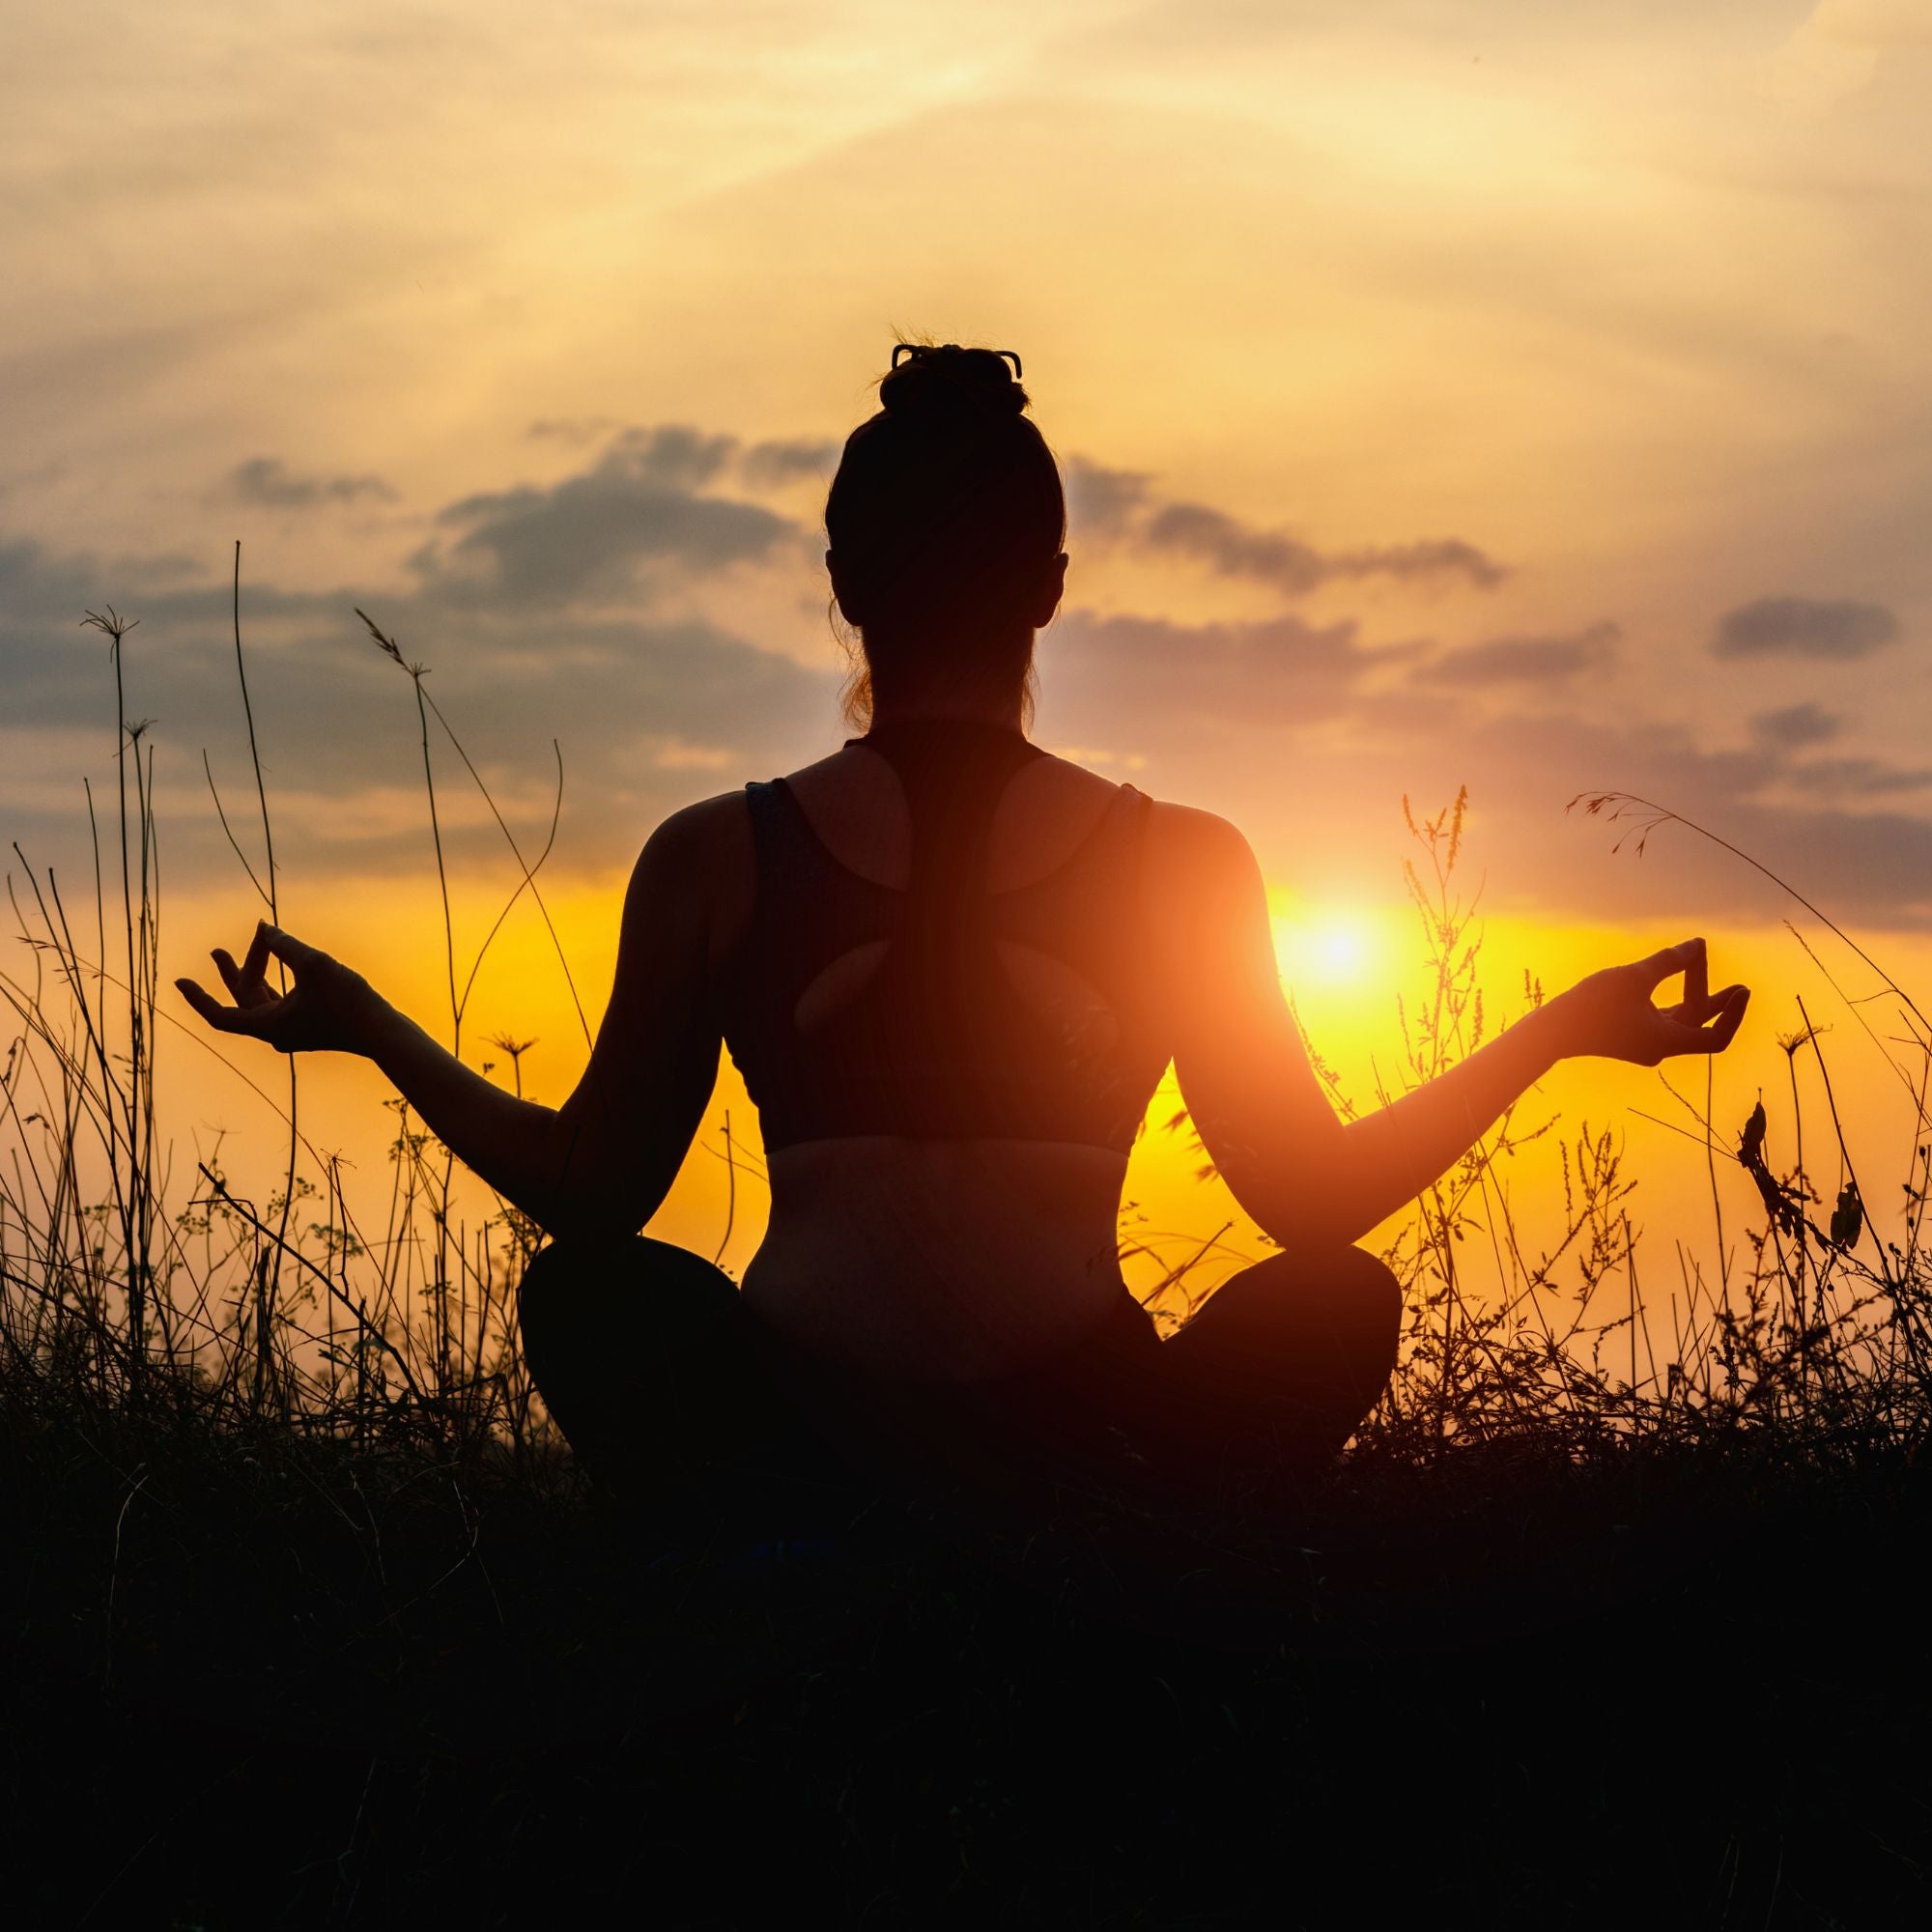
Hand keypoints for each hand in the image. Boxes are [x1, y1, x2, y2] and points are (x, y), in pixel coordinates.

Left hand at [175, 921, 383, 1055]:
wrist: (384, 1032)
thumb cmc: (349, 1001)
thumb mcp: (314, 964)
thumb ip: (285, 945)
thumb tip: (265, 930)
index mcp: (268, 1025)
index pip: (220, 1015)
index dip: (197, 998)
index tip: (178, 982)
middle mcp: (275, 1032)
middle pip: (244, 1000)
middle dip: (234, 971)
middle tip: (217, 951)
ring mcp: (293, 1031)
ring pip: (263, 1001)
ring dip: (255, 974)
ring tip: (254, 947)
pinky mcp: (309, 1027)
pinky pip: (281, 1003)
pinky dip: (277, 982)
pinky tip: (285, 964)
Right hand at [1548, 936, 1748, 1067]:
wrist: (1551, 1032)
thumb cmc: (1591, 1006)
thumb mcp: (1634, 978)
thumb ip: (1669, 961)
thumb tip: (1698, 945)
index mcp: (1667, 1041)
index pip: (1716, 1036)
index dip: (1734, 1014)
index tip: (1742, 991)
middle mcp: (1659, 1047)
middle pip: (1698, 1024)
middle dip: (1717, 1001)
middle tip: (1739, 985)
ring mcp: (1643, 1042)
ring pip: (1679, 1018)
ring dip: (1693, 993)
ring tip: (1701, 965)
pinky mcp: (1628, 1034)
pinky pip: (1660, 1017)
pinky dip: (1669, 997)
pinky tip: (1666, 975)